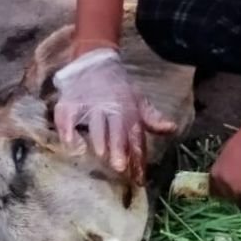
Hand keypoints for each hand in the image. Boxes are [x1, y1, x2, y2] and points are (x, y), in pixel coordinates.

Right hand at [52, 49, 176, 183]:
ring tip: (101, 154)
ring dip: (99, 138)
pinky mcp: (71, 101)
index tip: (139, 179)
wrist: (96, 62)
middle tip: (119, 166)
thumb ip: (151, 119)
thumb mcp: (137, 101)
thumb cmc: (118, 89)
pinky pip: (68, 115)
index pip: (135, 136)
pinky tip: (71, 143)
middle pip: (116, 129)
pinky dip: (68, 129)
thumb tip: (172, 129)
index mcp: (129, 110)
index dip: (137, 158)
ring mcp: (90, 104)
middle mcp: (111, 108)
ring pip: (95, 122)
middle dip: (118, 147)